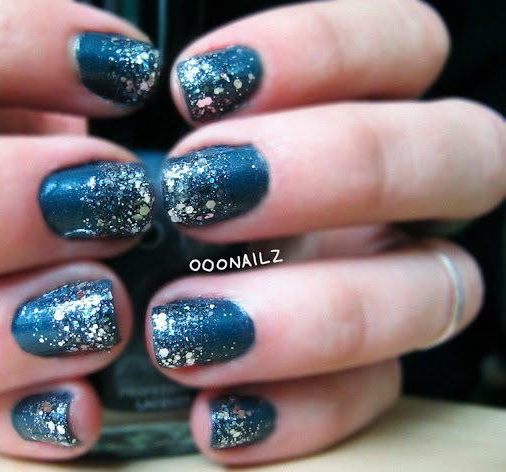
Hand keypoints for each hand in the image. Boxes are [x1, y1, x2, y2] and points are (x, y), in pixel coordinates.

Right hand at [0, 0, 162, 459]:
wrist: (3, 199)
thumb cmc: (18, 128)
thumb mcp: (19, 81)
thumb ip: (30, 77)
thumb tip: (118, 69)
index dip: (1, 43)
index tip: (124, 71)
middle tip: (114, 207)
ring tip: (103, 316)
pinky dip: (6, 415)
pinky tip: (75, 408)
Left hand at [145, 0, 504, 464]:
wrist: (106, 310)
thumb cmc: (123, 204)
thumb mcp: (132, 140)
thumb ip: (156, 115)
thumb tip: (113, 72)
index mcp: (356, 112)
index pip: (404, 42)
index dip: (323, 46)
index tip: (194, 86)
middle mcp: (393, 198)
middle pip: (460, 153)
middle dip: (340, 166)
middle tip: (200, 196)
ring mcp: (390, 287)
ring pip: (433, 292)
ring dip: (316, 313)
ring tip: (182, 327)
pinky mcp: (363, 375)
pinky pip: (377, 395)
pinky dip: (302, 408)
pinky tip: (216, 413)